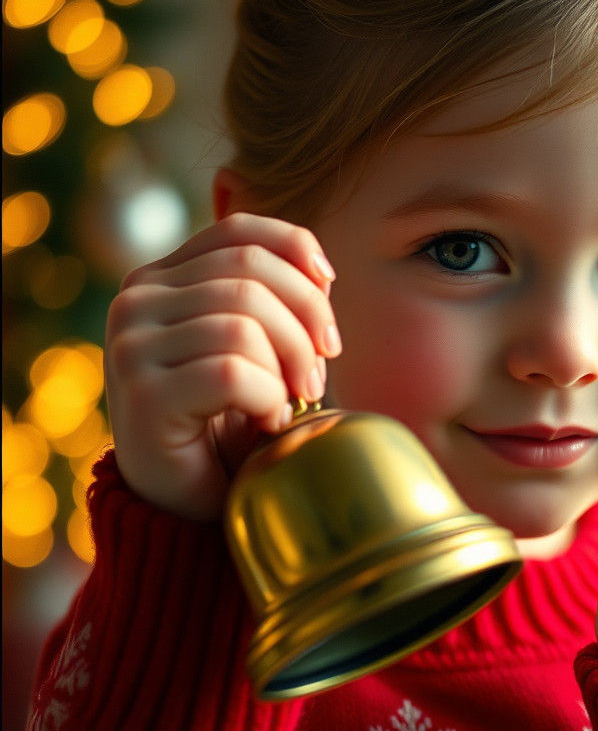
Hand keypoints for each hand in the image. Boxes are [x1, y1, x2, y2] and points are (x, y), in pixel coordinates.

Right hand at [104, 212, 341, 519]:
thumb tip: (322, 273)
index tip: (331, 289)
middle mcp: (136, 301)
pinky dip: (268, 400)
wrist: (185, 500)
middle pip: (251, 275)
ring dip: (289, 370)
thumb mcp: (253, 347)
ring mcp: (132, 346)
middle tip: (317, 378)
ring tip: (289, 405)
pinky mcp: (144, 394)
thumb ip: (269, 301)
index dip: (297, 250)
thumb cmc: (228, 420)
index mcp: (161, 279)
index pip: (238, 230)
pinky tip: (266, 423)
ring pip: (245, 323)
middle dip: (306, 323)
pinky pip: (234, 373)